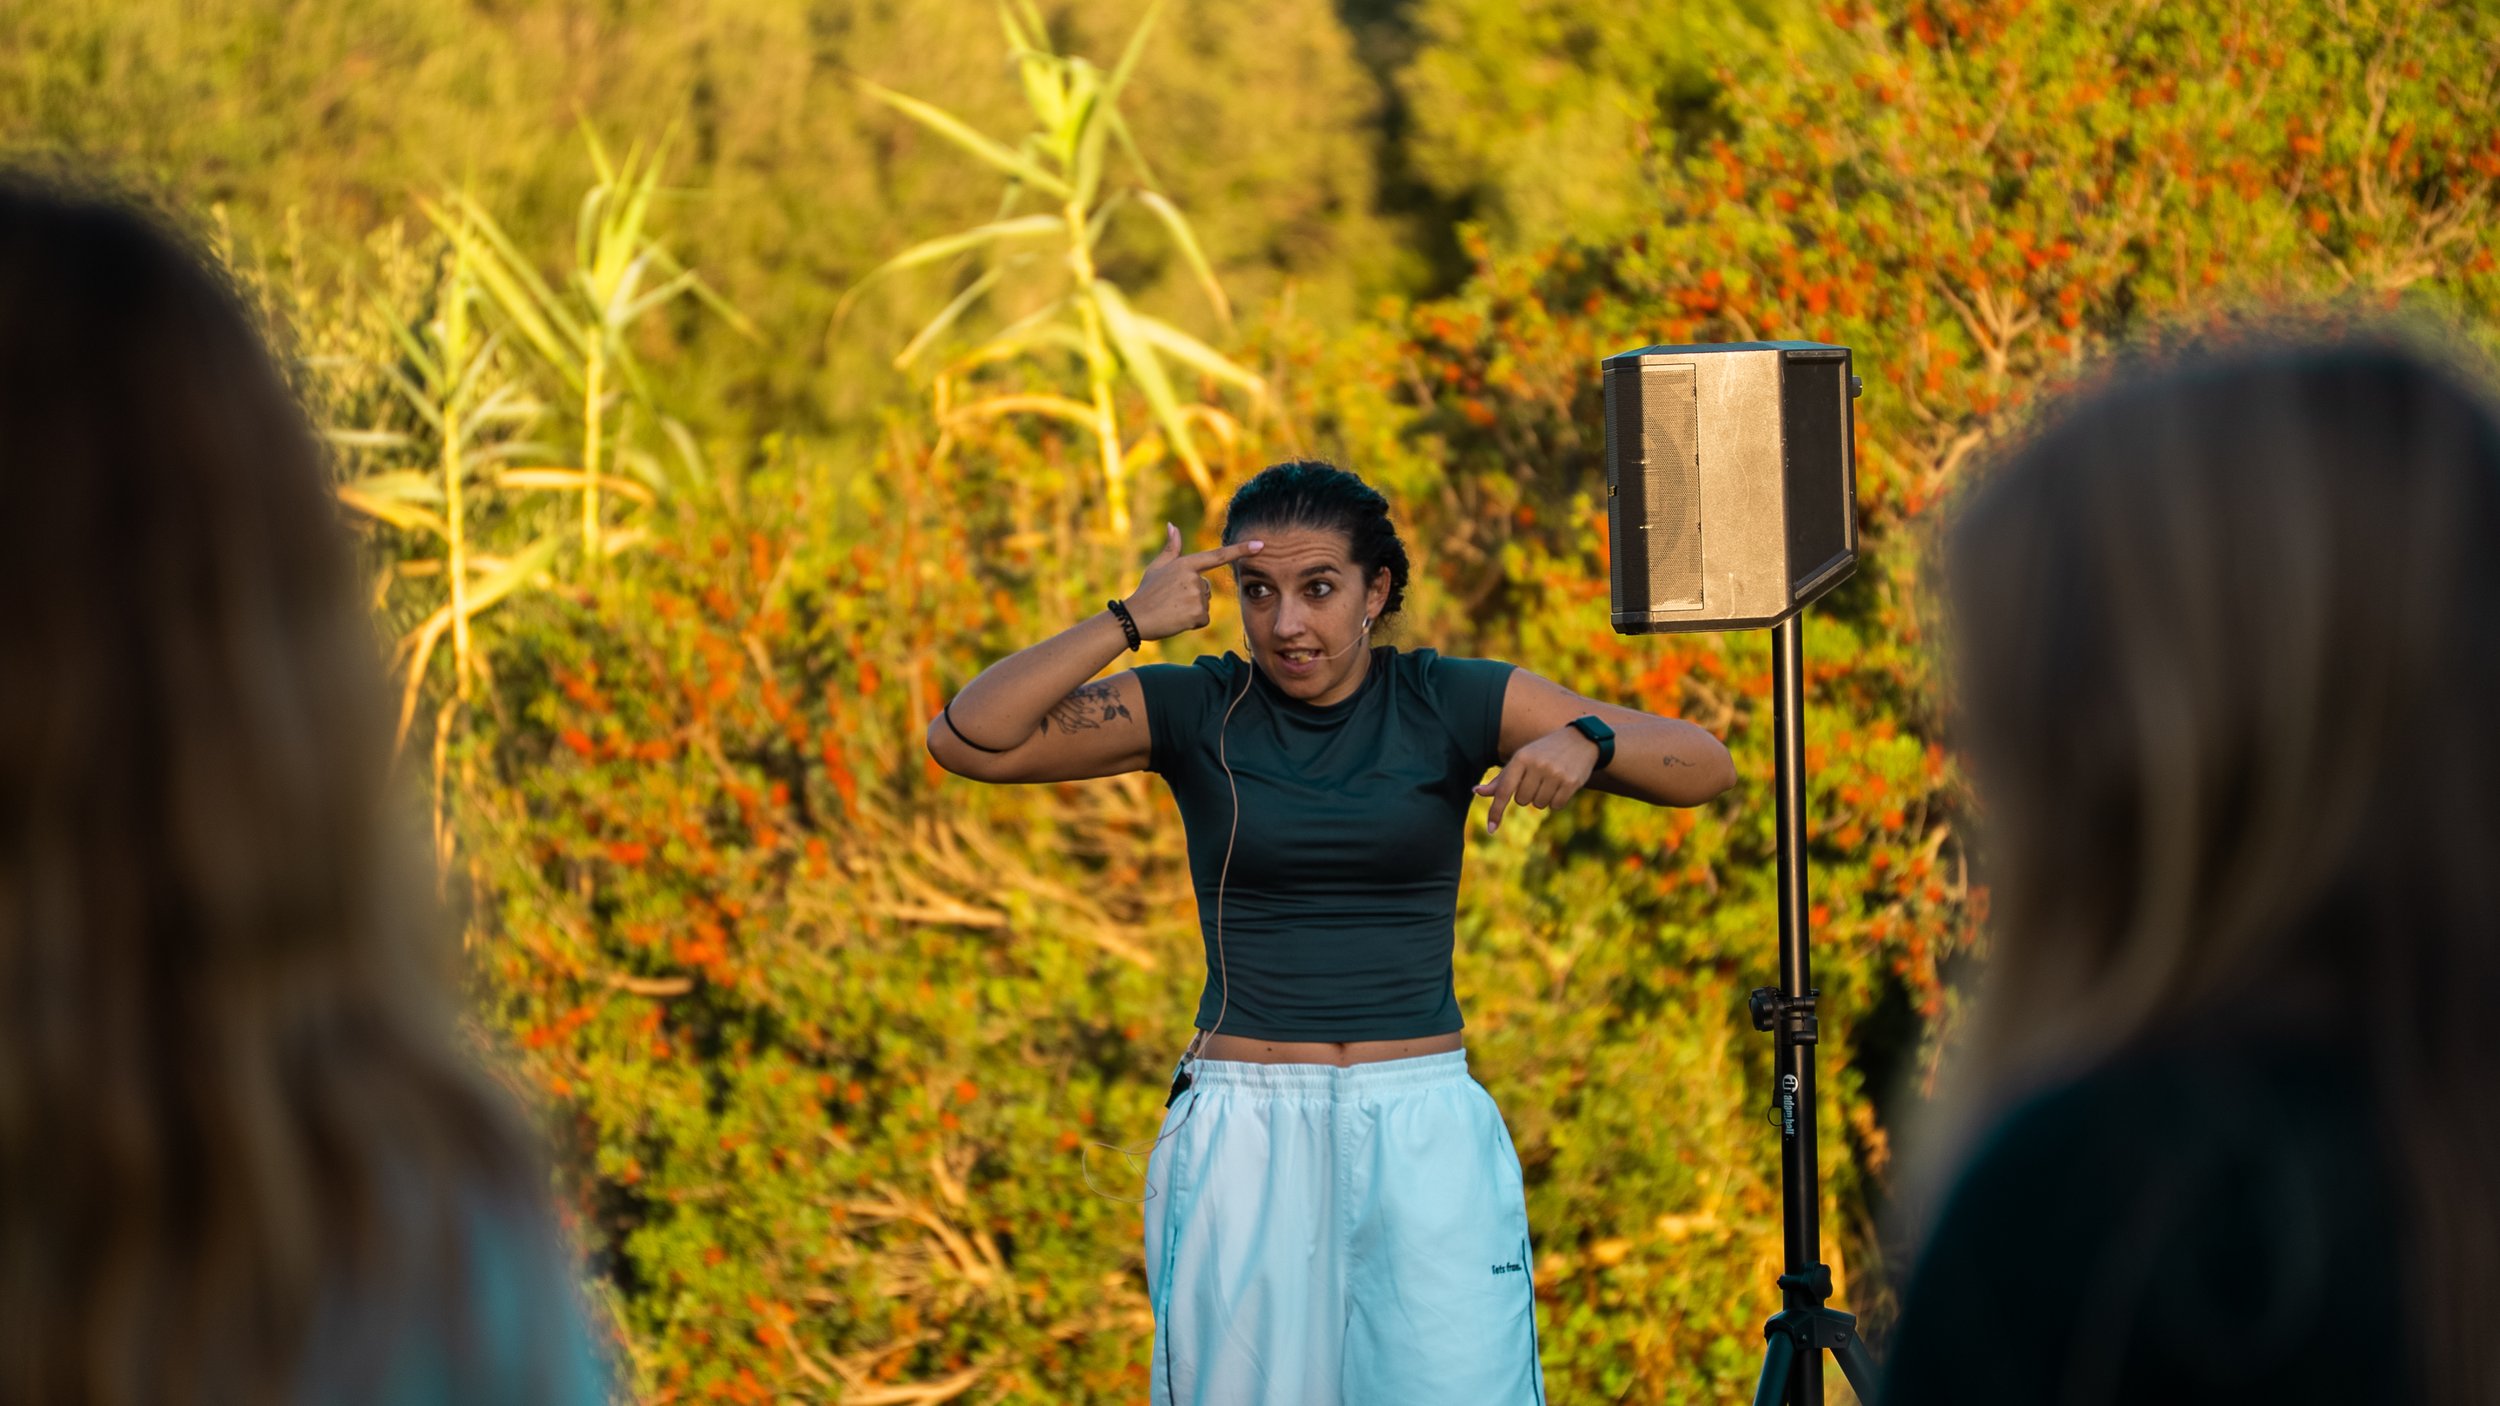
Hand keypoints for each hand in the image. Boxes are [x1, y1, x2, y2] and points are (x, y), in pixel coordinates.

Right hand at [1124, 522, 1263, 640]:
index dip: (1241, 550)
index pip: (1218, 555)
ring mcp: (1196, 596)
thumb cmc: (1146, 592)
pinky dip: (1192, 622)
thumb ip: (1171, 548)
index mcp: (1186, 564)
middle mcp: (1194, 578)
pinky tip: (1177, 620)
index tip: (1261, 545)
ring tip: (1172, 609)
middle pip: (1207, 588)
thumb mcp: (1157, 567)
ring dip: (1192, 609)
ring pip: (1205, 604)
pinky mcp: (1197, 614)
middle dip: (1193, 595)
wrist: (1134, 618)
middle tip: (1172, 600)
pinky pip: (1203, 619)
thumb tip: (1172, 525)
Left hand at [1471, 728, 1599, 832]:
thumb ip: (1501, 779)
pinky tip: (1562, 785)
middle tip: (1538, 778)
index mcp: (1521, 758)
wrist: (1581, 740)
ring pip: (1539, 805)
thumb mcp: (1522, 759)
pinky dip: (1557, 801)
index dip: (1496, 811)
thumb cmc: (1544, 752)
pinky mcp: (1571, 782)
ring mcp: (1555, 774)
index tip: (1491, 829)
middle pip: (1522, 800)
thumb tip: (1476, 791)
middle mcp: (1537, 765)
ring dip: (1543, 798)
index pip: (1504, 790)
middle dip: (1528, 794)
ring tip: (1551, 779)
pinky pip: (1556, 806)